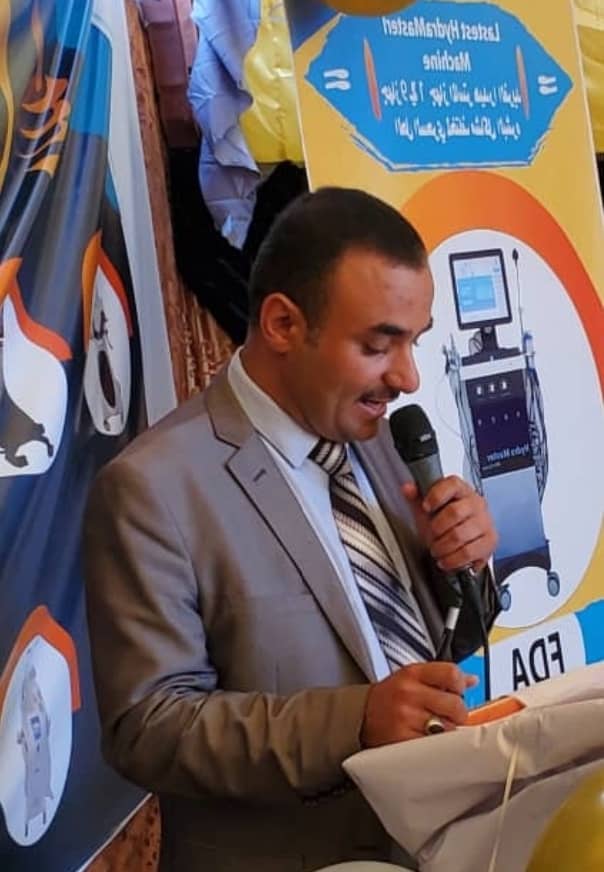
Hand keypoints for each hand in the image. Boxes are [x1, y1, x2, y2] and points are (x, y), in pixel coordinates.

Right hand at [361, 662, 477, 745]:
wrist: (360, 716)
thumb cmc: (388, 697)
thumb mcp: (411, 677)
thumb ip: (440, 677)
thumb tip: (471, 680)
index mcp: (413, 674)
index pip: (451, 674)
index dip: (460, 686)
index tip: (458, 693)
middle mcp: (409, 693)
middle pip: (455, 704)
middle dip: (457, 714)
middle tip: (449, 717)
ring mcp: (406, 717)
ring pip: (448, 729)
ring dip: (448, 732)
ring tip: (437, 730)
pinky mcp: (403, 740)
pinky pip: (435, 747)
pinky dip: (437, 747)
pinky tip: (429, 741)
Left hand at [402, 476, 497, 572]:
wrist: (462, 539)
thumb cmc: (444, 521)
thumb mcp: (427, 508)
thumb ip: (416, 497)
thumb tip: (407, 488)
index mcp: (460, 490)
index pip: (452, 485)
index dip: (436, 496)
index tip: (426, 507)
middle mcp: (476, 503)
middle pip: (454, 513)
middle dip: (436, 529)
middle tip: (431, 536)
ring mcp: (485, 522)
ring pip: (460, 535)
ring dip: (442, 547)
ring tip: (437, 549)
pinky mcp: (490, 541)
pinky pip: (468, 552)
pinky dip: (452, 559)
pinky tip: (446, 559)